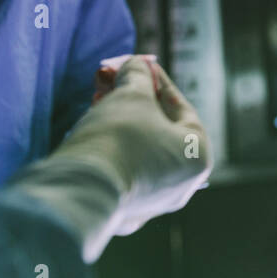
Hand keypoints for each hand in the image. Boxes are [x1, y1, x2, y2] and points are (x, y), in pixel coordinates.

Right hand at [11, 56, 211, 261]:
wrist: (78, 191)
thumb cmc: (117, 138)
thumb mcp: (132, 95)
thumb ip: (137, 76)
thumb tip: (136, 65)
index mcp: (197, 157)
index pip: (181, 109)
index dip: (157, 82)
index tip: (139, 65)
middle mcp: (180, 185)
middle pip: (158, 129)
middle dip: (134, 99)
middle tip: (111, 78)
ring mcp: (150, 202)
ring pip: (138, 150)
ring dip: (119, 120)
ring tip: (96, 97)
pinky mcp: (119, 212)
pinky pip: (119, 171)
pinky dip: (109, 148)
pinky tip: (91, 129)